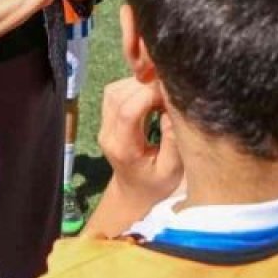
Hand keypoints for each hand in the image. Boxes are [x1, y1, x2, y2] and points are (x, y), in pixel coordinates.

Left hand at [97, 77, 181, 204]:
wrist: (134, 192)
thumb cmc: (156, 185)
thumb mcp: (172, 170)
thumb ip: (173, 141)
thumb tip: (173, 108)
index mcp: (123, 149)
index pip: (127, 112)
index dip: (149, 95)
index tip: (171, 93)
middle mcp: (108, 134)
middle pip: (119, 96)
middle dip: (146, 86)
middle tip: (169, 91)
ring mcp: (104, 125)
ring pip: (115, 90)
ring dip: (139, 85)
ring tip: (161, 93)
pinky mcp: (107, 118)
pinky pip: (115, 93)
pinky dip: (134, 87)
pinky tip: (151, 95)